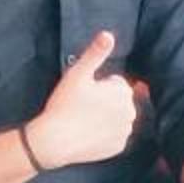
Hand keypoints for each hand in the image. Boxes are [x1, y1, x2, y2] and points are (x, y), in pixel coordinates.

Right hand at [32, 31, 137, 168]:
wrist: (53, 141)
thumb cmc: (64, 105)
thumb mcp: (78, 74)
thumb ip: (95, 52)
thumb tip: (108, 34)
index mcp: (124, 93)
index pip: (116, 84)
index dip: (99, 86)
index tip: (84, 93)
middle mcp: (131, 113)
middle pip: (119, 101)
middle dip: (105, 101)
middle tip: (82, 106)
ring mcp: (125, 132)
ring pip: (117, 118)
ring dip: (106, 117)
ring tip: (83, 119)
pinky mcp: (118, 148)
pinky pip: (114, 136)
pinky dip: (104, 134)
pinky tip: (88, 133)